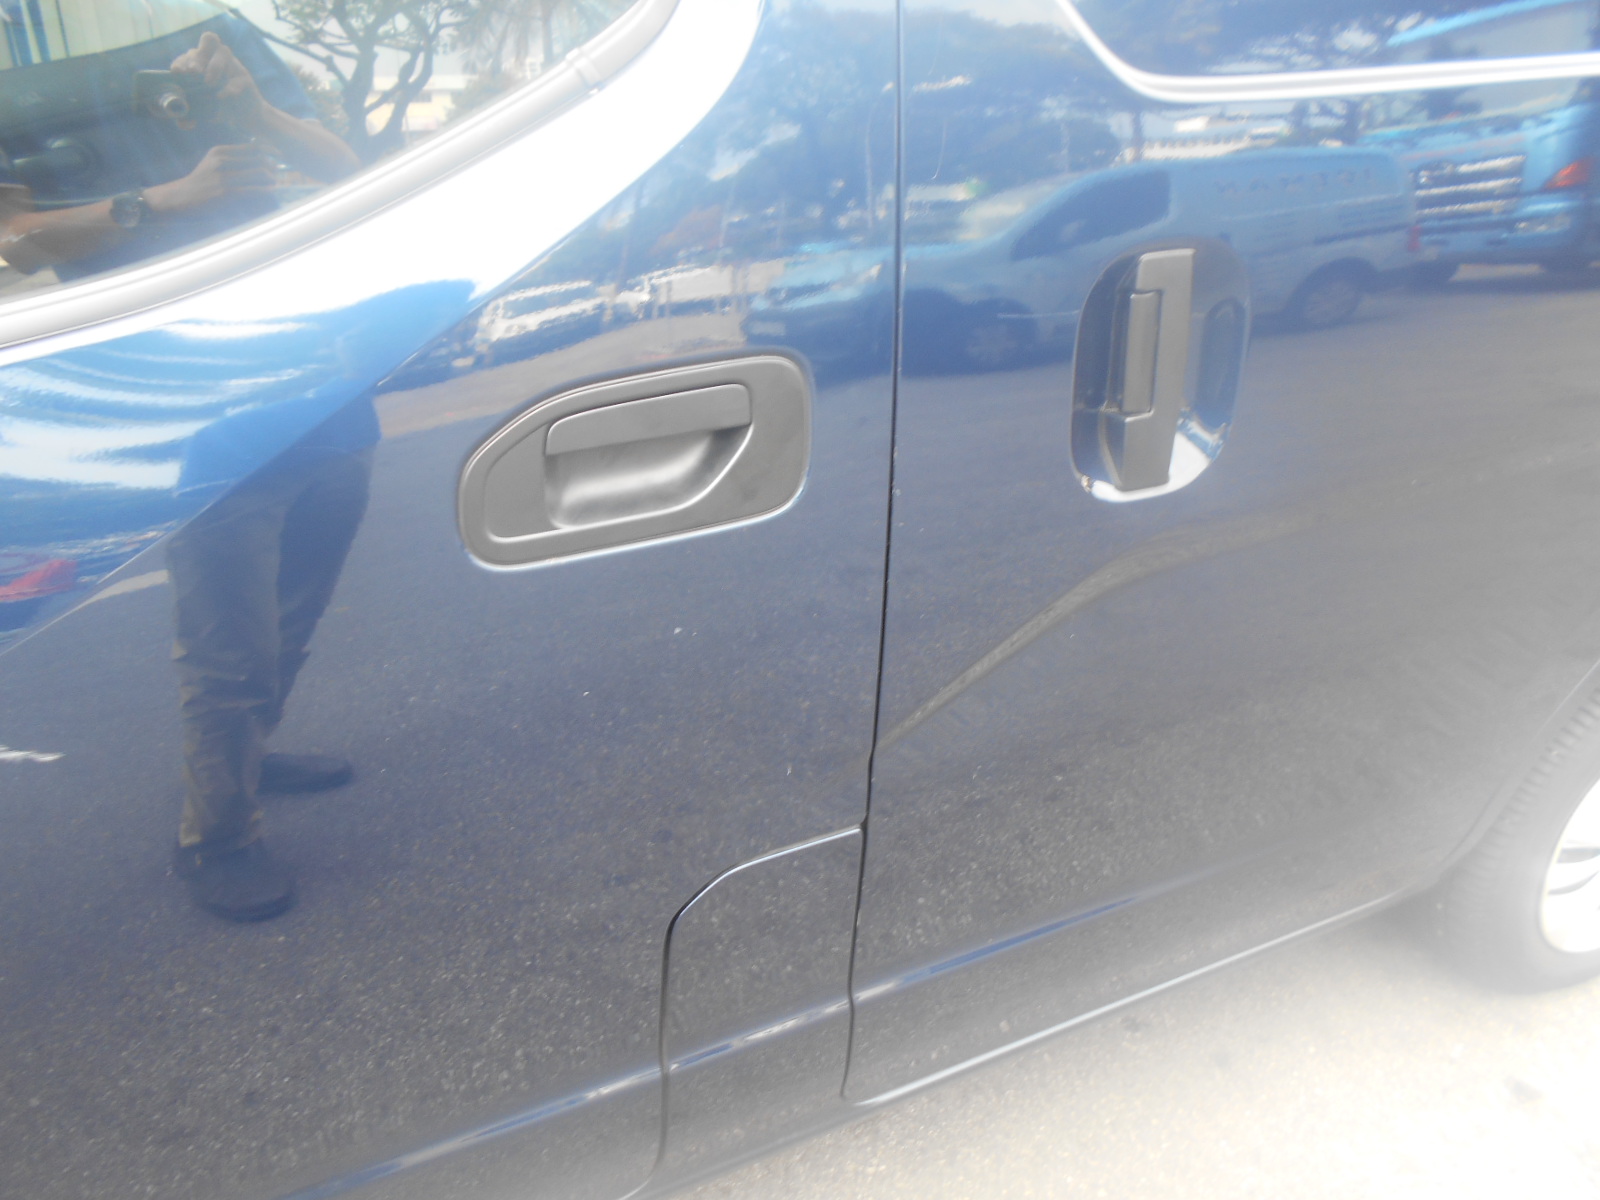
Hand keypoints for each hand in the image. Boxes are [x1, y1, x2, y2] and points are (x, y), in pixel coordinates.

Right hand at [145, 144, 274, 214]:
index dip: (269, 151)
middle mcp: (221, 160)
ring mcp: (224, 177)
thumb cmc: (201, 182)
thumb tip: (259, 156)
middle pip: (258, 159)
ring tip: (275, 182)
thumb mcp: (212, 163)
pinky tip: (271, 190)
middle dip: (272, 166)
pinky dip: (266, 190)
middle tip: (277, 172)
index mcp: (219, 151)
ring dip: (271, 178)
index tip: (278, 156)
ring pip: (259, 173)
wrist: (180, 198)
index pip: (252, 147)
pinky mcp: (226, 193)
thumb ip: (231, 158)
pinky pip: (254, 190)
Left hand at [170, 31, 265, 127]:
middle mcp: (216, 59)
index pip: (188, 54)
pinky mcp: (245, 78)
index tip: (178, 73)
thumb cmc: (221, 109)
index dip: (182, 60)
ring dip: (214, 66)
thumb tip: (182, 123)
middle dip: (197, 57)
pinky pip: (237, 77)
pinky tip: (222, 97)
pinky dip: (228, 88)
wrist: (247, 118)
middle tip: (194, 73)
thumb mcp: (202, 112)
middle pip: (207, 41)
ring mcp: (232, 66)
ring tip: (210, 84)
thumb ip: (190, 116)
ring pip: (223, 51)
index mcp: (201, 63)